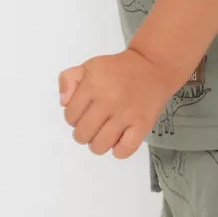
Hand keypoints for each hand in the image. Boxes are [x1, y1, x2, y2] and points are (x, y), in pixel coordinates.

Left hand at [58, 47, 177, 157]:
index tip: (83, 113)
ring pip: (100, 146)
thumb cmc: (118, 68)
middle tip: (93, 124)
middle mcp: (108, 100)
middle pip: (82, 134)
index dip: (73, 117)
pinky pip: (124, 150)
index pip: (70, 116)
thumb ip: (69, 80)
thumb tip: (64, 103)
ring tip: (104, 133)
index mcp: (93, 85)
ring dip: (98, 143)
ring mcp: (126, 115)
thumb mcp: (89, 66)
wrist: (153, 66)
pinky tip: (119, 140)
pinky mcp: (143, 125)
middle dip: (83, 132)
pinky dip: (118, 150)